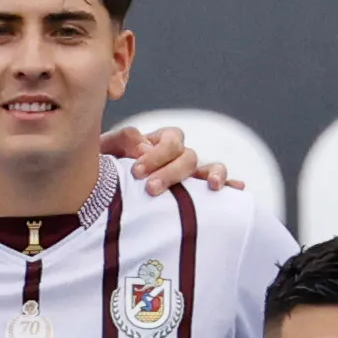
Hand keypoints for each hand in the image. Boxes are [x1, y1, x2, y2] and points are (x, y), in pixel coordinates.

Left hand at [105, 124, 232, 194]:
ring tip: (211, 186)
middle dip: (171, 173)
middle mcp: (178, 156)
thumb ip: (121, 141)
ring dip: (212, 174)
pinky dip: (229, 184)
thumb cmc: (102, 170)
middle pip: (188, 157)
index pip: (170, 140)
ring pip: (208, 168)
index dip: (157, 155)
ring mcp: (190, 175)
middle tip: (151, 189)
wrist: (99, 196)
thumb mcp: (105, 151)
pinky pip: (218, 185)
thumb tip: (144, 148)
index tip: (138, 172)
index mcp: (159, 142)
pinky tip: (238, 189)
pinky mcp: (196, 194)